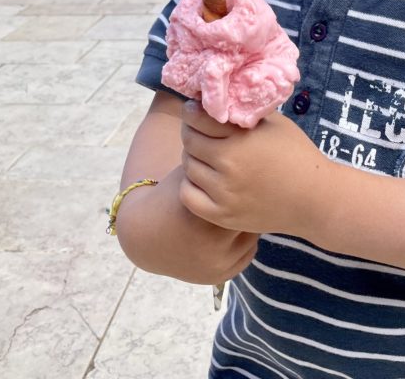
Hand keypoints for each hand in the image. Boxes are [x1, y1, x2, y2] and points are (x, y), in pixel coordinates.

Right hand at [116, 164, 258, 284]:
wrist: (146, 235)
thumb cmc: (170, 194)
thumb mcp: (188, 172)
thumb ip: (212, 155)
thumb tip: (240, 127)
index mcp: (205, 212)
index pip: (246, 190)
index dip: (250, 178)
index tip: (254, 167)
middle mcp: (212, 242)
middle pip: (252, 215)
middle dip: (253, 200)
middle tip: (258, 184)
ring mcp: (216, 263)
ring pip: (253, 235)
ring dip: (252, 221)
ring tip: (249, 203)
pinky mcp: (218, 276)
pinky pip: (248, 254)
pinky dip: (245, 241)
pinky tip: (239, 225)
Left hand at [179, 101, 325, 234]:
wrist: (314, 198)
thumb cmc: (296, 153)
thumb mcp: (273, 123)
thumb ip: (244, 110)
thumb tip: (219, 97)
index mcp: (241, 138)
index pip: (197, 118)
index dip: (193, 111)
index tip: (195, 109)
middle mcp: (228, 165)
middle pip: (189, 141)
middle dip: (191, 131)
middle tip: (199, 130)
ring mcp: (224, 193)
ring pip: (188, 166)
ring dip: (192, 156)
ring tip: (205, 153)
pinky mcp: (222, 215)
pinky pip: (188, 196)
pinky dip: (190, 184)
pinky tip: (203, 177)